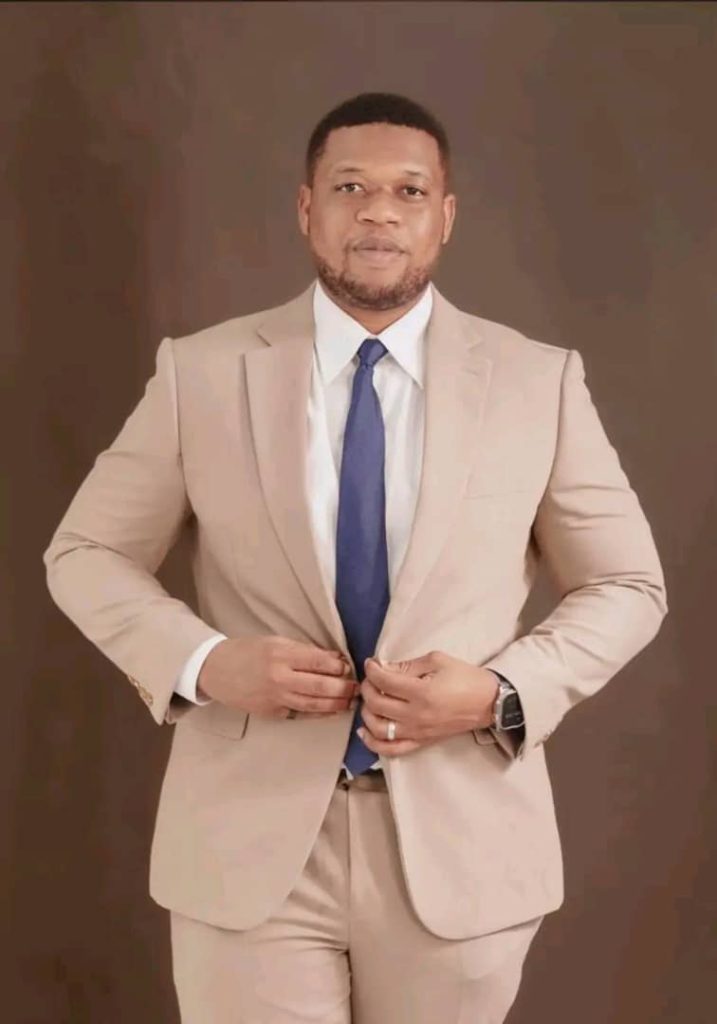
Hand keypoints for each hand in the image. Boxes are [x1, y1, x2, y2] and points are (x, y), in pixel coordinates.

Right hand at [197, 635, 357, 717]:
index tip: (348, 666)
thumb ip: (303, 651)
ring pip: (314, 704)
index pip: (319, 661)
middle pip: (321, 686)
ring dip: (336, 703)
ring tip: (350, 700)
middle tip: (356, 686)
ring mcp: (276, 698)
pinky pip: (301, 713)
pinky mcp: (272, 712)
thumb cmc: (246, 651)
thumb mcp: (274, 641)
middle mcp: (280, 678)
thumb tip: (333, 659)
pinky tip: (332, 710)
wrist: (216, 671)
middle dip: (343, 687)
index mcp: (281, 655)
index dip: (338, 665)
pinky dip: (320, 713)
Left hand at [356, 650, 498, 757]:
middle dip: (367, 687)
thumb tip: (383, 667)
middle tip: (372, 677)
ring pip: (378, 728)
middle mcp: (417, 715)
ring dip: (366, 712)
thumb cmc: (465, 677)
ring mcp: (418, 732)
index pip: (384, 681)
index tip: (371, 662)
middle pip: (376, 703)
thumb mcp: (437, 660)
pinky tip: (365, 730)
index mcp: (422, 692)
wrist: (488, 702)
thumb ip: (408, 665)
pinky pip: (392, 749)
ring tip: (370, 699)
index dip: (372, 669)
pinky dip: (373, 743)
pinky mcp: (421, 742)